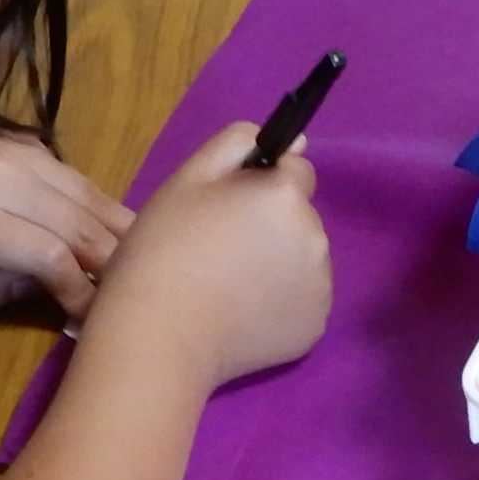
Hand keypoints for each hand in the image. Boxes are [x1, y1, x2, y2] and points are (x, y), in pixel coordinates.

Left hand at [0, 117, 135, 318]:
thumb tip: (46, 289)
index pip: (51, 254)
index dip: (81, 290)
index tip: (91, 318)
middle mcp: (0, 176)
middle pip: (81, 221)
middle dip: (112, 262)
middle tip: (132, 295)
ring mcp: (14, 149)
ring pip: (87, 192)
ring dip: (117, 230)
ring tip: (140, 262)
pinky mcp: (21, 138)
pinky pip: (74, 175)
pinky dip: (98, 204)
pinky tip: (111, 228)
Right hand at [87, 121, 331, 387]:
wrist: (158, 337)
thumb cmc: (163, 250)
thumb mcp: (188, 180)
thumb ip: (238, 146)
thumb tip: (296, 142)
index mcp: (287, 197)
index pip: (295, 172)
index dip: (260, 185)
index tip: (227, 209)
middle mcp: (317, 238)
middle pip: (299, 218)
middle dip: (270, 225)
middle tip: (219, 249)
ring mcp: (320, 288)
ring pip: (302, 259)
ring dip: (277, 263)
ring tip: (227, 285)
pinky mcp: (314, 329)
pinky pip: (301, 300)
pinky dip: (279, 302)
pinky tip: (241, 313)